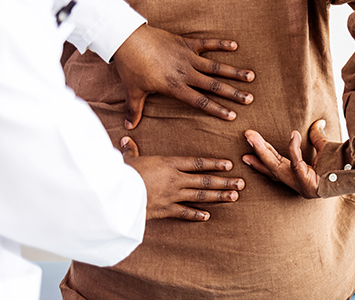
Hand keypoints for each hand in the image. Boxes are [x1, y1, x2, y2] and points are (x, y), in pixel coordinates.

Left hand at [112, 24, 255, 128]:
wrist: (126, 39)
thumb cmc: (130, 67)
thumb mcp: (133, 90)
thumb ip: (134, 109)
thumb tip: (128, 126)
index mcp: (174, 86)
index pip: (200, 101)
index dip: (217, 109)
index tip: (232, 116)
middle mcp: (185, 73)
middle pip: (214, 85)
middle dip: (233, 93)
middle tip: (249, 99)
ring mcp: (187, 56)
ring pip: (216, 66)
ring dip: (234, 71)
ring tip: (250, 76)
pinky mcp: (186, 42)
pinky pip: (207, 43)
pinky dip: (221, 43)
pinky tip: (235, 45)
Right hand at [120, 136, 244, 220]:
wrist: (113, 196)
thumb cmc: (120, 174)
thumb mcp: (126, 159)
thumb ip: (131, 150)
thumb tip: (126, 138)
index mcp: (168, 163)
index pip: (197, 163)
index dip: (214, 164)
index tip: (229, 164)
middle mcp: (174, 179)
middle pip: (205, 181)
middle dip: (225, 182)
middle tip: (241, 183)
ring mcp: (171, 196)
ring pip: (200, 196)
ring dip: (219, 196)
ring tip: (234, 196)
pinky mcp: (164, 211)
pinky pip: (183, 213)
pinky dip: (196, 215)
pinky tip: (208, 216)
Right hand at [242, 120, 330, 198]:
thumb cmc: (344, 165)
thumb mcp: (326, 148)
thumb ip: (318, 137)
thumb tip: (318, 122)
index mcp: (300, 177)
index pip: (277, 169)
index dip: (261, 162)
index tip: (246, 155)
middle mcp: (298, 183)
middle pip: (273, 167)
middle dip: (258, 152)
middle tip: (246, 137)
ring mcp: (303, 185)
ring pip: (278, 166)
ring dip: (264, 151)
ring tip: (252, 137)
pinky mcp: (309, 182)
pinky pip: (297, 163)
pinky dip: (294, 149)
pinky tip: (293, 134)